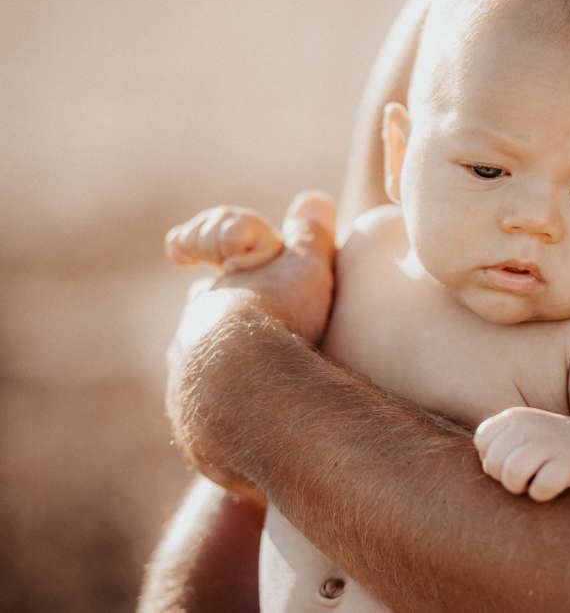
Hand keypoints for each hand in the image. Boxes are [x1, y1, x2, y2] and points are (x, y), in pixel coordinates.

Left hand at [164, 191, 337, 496]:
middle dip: (227, 337)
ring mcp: (189, 396)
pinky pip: (217, 432)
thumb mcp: (304, 267)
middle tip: (265, 346)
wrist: (247, 394)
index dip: (206, 268)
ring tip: (270, 402)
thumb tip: (314, 200)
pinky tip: (265, 439)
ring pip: (204, 385)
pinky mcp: (200, 442)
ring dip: (231, 388)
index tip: (183, 253)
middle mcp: (189, 346)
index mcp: (210, 302)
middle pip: (203, 335)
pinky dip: (238, 432)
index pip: (207, 283)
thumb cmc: (280, 319)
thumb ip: (309, 234)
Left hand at [473, 407, 569, 501]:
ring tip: (533, 481)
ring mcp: (549, 442)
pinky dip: (541, 493)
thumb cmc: (548, 444)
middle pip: (493, 462)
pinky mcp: (569, 462)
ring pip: (512, 475)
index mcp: (513, 416)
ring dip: (519, 487)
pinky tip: (551, 485)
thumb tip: (485, 464)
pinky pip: (540, 489)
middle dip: (503, 476)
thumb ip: (495, 443)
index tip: (511, 458)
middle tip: (524, 474)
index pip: (482, 441)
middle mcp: (528, 425)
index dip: (492, 457)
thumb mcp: (519, 433)